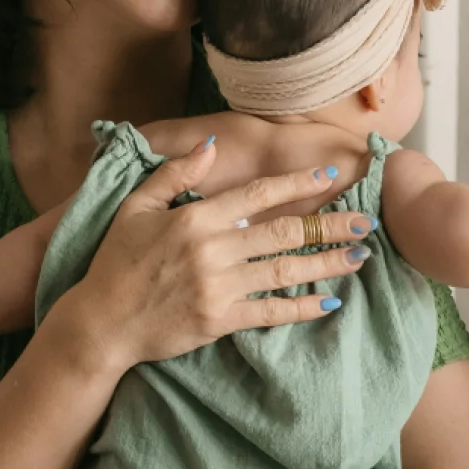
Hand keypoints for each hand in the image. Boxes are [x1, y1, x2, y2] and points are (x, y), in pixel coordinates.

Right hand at [50, 139, 377, 372]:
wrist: (102, 323)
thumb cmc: (117, 262)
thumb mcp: (137, 207)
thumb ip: (174, 173)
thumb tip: (210, 145)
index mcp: (195, 218)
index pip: (258, 194)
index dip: (297, 183)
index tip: (330, 175)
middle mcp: (212, 249)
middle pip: (283, 232)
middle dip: (329, 225)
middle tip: (366, 221)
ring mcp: (218, 286)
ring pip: (285, 271)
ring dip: (327, 263)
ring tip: (359, 256)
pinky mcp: (219, 320)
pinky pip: (271, 312)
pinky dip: (302, 308)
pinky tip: (330, 302)